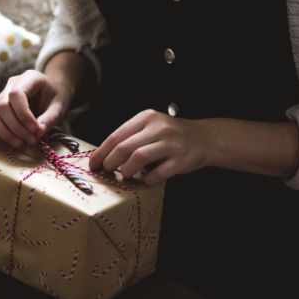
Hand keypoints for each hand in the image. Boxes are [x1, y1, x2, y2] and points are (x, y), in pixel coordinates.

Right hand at [0, 69, 73, 148]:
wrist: (52, 93)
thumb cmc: (56, 97)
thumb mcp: (60, 106)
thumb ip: (50, 117)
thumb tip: (38, 132)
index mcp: (29, 78)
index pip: (16, 94)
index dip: (23, 115)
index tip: (36, 130)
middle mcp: (11, 84)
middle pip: (2, 106)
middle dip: (16, 128)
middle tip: (32, 141)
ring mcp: (0, 95)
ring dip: (4, 132)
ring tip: (20, 144)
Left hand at [88, 109, 209, 185]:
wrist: (204, 138)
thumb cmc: (172, 135)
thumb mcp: (151, 126)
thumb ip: (131, 136)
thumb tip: (105, 155)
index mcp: (146, 118)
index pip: (117, 135)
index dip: (102, 151)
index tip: (94, 163)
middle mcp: (158, 128)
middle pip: (124, 147)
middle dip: (110, 162)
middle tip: (107, 170)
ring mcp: (170, 144)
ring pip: (139, 158)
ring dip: (127, 170)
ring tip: (126, 175)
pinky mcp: (181, 159)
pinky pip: (159, 172)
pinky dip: (148, 179)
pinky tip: (146, 180)